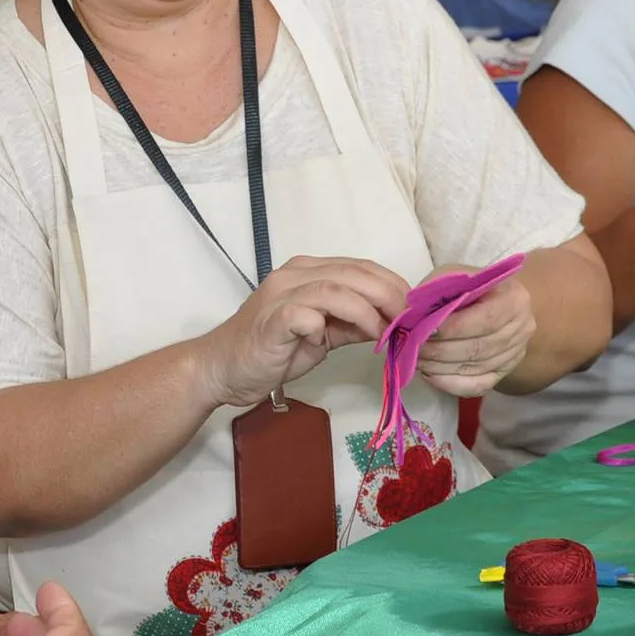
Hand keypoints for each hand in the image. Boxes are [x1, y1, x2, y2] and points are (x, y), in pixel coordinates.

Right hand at [196, 255, 410, 407]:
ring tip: (382, 333)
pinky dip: (324, 326)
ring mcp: (280, 295)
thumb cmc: (271, 351)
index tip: (412, 308)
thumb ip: (351, 324)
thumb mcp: (322, 335)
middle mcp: (294, 275)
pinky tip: (328, 342)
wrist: (222, 369)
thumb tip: (392, 324)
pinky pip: (305, 314)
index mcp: (307, 271)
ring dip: (366, 311)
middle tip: (407, 321)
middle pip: (353, 273)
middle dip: (388, 295)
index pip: (360, 266)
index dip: (391, 283)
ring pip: (335, 289)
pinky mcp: (271, 320)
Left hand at [413, 267, 534, 396]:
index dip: (453, 328)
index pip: (485, 320)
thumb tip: (411, 317)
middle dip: (440, 350)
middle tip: (412, 348)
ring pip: (475, 368)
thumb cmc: (469, 288)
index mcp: (513, 298)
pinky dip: (450, 383)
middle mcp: (521, 328)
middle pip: (478, 347)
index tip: (423, 331)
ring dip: (440, 366)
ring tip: (415, 359)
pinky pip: (476, 386)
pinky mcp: (503, 373)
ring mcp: (515, 354)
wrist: (494, 304)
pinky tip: (430, 373)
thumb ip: (436, 293)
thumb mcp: (453, 277)